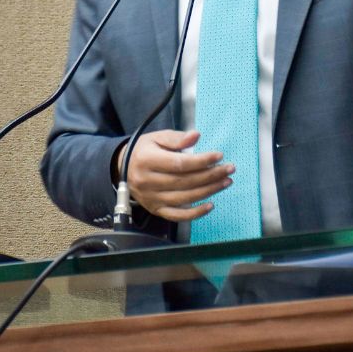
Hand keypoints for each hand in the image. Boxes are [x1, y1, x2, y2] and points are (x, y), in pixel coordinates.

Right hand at [119, 129, 233, 222]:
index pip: (179, 164)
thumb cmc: (144, 150)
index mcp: (147, 161)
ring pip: (184, 198)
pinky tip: (210, 205)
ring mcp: (151, 198)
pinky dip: (195, 213)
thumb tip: (196, 136)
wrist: (123, 168)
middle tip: (229, 169)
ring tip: (225, 182)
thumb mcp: (157, 137)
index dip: (201, 161)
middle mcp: (148, 182)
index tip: (218, 155)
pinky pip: (177, 215)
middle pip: (185, 181)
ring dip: (208, 191)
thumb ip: (176, 138)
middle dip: (210, 175)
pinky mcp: (155, 209)